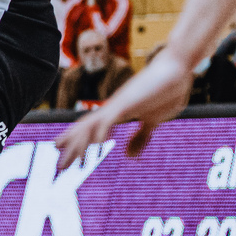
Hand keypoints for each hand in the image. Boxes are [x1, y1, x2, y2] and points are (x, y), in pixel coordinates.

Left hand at [53, 50, 193, 170]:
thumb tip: (128, 156)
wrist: (177, 67)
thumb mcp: (153, 122)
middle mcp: (112, 108)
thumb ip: (140, 137)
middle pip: (84, 129)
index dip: (74, 141)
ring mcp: (119, 104)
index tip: (60, 152)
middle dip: (71, 148)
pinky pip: (110, 117)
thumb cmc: (166, 92)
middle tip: (58, 168)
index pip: (89, 128)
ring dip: (80, 144)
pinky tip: (97, 144)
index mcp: (116, 113)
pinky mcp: (129, 102)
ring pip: (91, 125)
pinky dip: (101, 131)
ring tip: (71, 161)